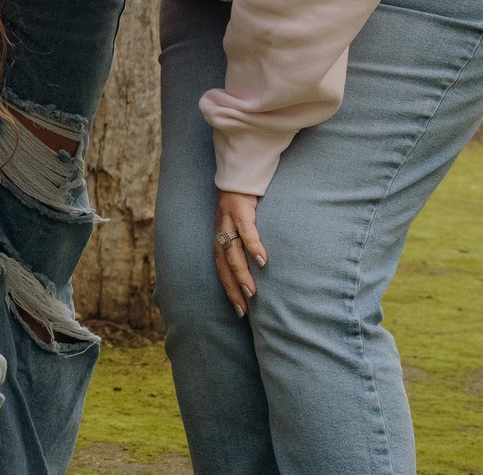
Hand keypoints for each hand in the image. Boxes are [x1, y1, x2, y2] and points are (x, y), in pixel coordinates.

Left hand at [213, 189, 266, 315]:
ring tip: (252, 292)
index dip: (228, 288)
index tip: (239, 311)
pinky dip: (253, 245)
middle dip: (232, 287)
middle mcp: (220, 230)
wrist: (239, 171)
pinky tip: (262, 260)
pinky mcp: (240, 208)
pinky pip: (246, 230)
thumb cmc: (243, 202)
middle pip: (223, 263)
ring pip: (231, 250)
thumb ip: (245, 243)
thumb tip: (261, 268)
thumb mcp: (240, 224)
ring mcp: (228, 219)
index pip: (221, 267)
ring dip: (241, 272)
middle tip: (243, 310)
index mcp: (220, 235)